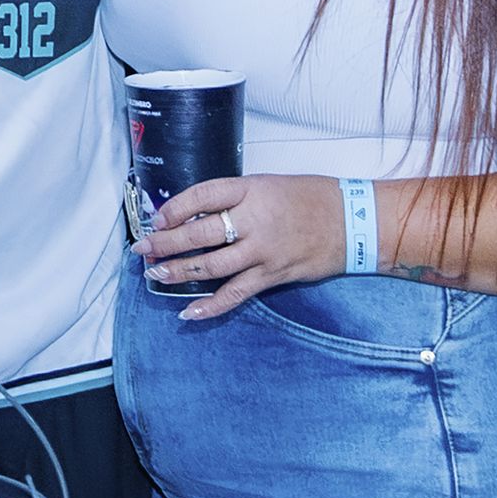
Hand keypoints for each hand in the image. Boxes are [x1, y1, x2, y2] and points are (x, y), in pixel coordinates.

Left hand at [138, 177, 342, 318]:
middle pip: (200, 233)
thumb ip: (237, 198)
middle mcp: (255, 220)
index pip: (203, 195)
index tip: (156, 216)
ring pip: (211, 265)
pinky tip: (188, 313)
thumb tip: (198, 214)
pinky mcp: (273, 276)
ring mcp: (263, 251)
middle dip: (165, 242)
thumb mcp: (270, 185)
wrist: (354, 221)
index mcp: (252, 190)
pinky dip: (210, 306)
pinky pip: (235, 294)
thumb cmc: (313, 198)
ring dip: (179, 271)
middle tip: (142, 248)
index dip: (174, 207)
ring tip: (155, 273)